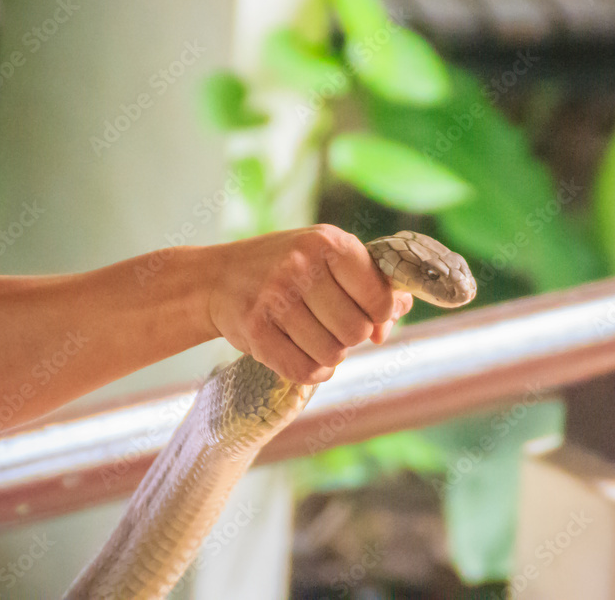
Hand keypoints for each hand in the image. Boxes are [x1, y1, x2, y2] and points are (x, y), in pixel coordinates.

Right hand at [208, 225, 413, 383]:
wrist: (218, 278)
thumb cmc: (286, 268)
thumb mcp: (329, 259)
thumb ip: (371, 283)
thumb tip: (395, 317)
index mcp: (328, 243)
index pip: (380, 298)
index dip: (378, 314)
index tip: (364, 312)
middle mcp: (301, 266)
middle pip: (356, 331)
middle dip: (351, 336)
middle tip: (332, 325)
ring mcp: (275, 298)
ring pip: (332, 354)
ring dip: (330, 354)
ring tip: (314, 337)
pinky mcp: (255, 331)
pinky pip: (304, 370)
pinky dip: (312, 371)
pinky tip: (303, 354)